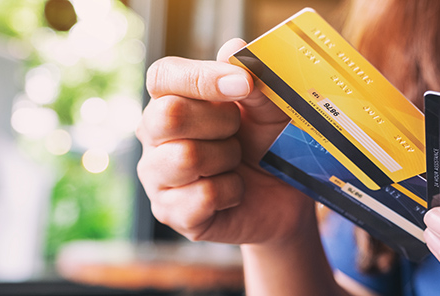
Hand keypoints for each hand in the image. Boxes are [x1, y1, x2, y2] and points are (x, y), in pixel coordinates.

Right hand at [137, 38, 315, 245]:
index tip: (243, 85)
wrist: (284, 197)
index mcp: (173, 99)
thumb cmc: (270, 144)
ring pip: (185, 158)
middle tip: (239, 132)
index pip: (163, 76)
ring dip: (227, 159)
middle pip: (167, 115)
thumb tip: (234, 49)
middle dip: (220, 122)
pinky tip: (234, 192)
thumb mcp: (271, 109)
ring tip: (236, 163)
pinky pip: (201, 198)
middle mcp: (155, 136)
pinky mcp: (171, 213)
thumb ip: (255, 81)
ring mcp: (158, 176)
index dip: (202, 78)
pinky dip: (231, 192)